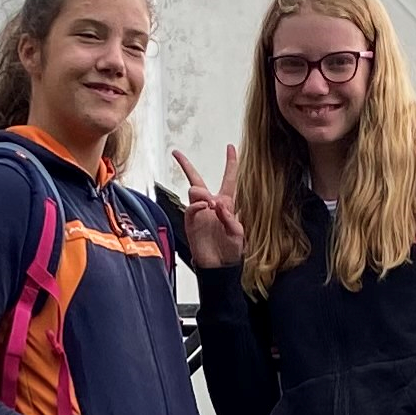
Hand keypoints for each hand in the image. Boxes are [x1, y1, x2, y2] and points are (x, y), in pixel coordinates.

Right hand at [170, 145, 244, 271]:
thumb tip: (218, 204)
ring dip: (202, 193)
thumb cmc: (230, 250)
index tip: (230, 147)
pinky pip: (191, 206)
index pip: (228, 178)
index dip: (230, 162)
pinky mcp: (191, 222)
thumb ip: (230, 217)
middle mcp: (210, 205)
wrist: (218, 267)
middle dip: (186, 165)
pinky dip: (197, 205)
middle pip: (196, 179)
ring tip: (210, 204)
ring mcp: (199, 213)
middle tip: (177, 154)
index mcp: (226, 204)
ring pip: (194, 190)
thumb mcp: (238, 233)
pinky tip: (205, 208)